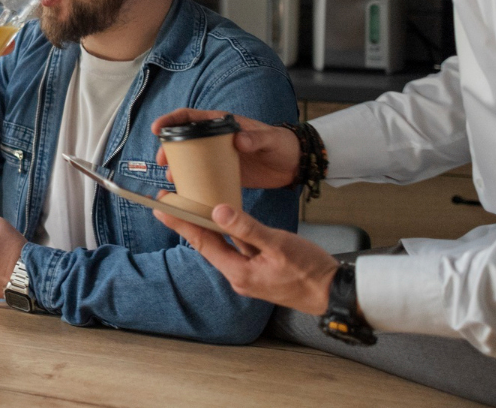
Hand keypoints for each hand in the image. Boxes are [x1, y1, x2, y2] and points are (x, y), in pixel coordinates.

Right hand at [152, 109, 299, 189]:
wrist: (294, 164)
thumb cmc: (282, 144)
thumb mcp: (270, 139)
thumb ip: (255, 138)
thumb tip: (238, 140)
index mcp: (222, 124)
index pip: (191, 117)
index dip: (172, 120)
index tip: (157, 128)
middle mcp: (215, 139)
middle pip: (184, 140)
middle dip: (169, 148)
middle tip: (162, 160)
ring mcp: (218, 157)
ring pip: (190, 160)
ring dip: (178, 168)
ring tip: (171, 178)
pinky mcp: (223, 174)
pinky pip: (203, 177)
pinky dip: (192, 183)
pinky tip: (186, 192)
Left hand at [154, 203, 339, 315]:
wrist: (333, 293)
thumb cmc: (310, 270)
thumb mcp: (278, 244)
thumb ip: (247, 228)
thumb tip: (218, 211)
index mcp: (239, 271)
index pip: (202, 242)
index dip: (181, 223)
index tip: (162, 208)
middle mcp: (238, 276)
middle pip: (207, 245)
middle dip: (188, 223)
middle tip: (169, 203)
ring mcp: (248, 275)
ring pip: (221, 247)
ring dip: (205, 228)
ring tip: (189, 208)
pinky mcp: (258, 272)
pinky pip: (236, 250)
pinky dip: (226, 235)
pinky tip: (223, 222)